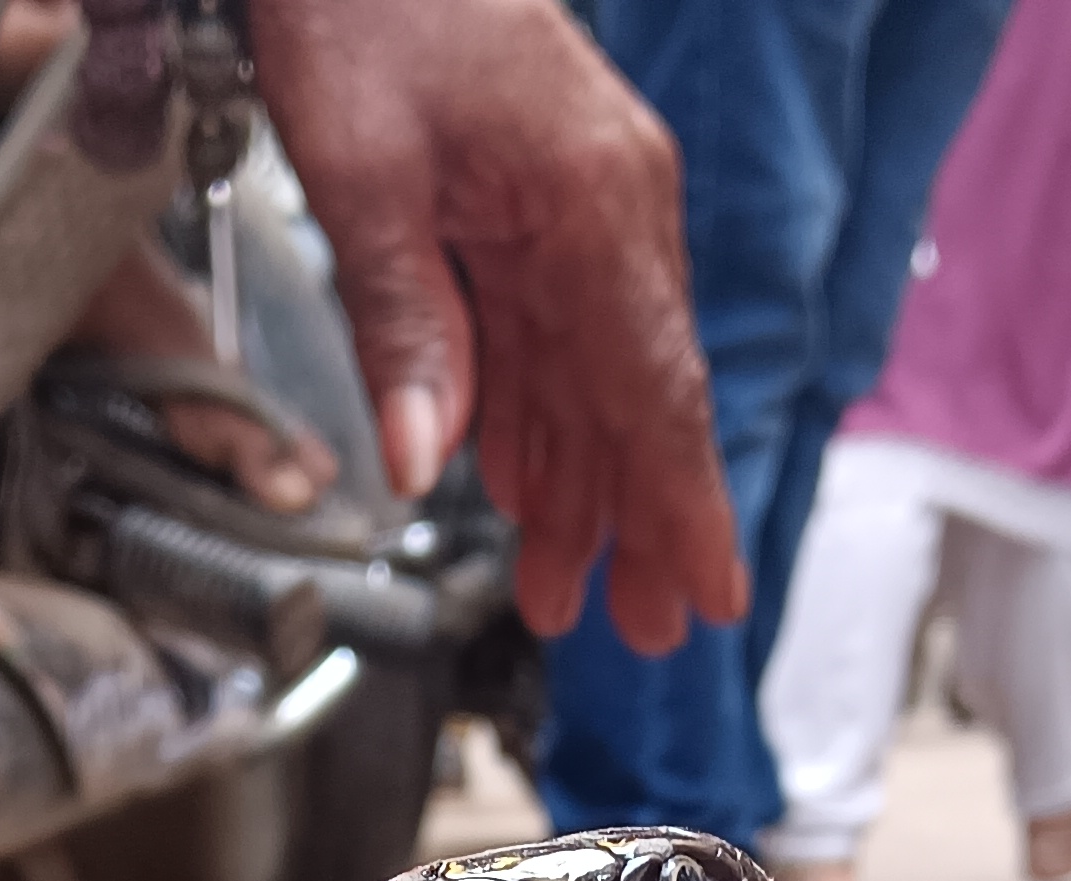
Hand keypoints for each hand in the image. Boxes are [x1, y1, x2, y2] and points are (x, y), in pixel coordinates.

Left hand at [247, 0, 743, 649]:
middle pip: (635, 397)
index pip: (655, 387)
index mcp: (593, 201)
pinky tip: (522, 481)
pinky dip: (534, 411)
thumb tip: (422, 463)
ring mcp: (580, 201)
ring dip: (577, 485)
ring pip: (589, 375)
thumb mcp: (362, 172)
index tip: (709, 592)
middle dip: (633, 522)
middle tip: (636, 627)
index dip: (682, 504)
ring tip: (561, 585)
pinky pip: (548, 329)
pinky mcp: (538, 197)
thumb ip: (403, 323)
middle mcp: (609, 207)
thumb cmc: (367, 1)